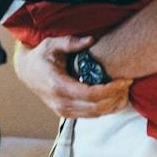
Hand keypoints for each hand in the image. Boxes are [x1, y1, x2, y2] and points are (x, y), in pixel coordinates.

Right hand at [12, 36, 130, 118]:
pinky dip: (106, 109)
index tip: (124, 80)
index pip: (91, 94)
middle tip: (129, 83)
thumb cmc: (41, 56)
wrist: (26, 71)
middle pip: (97, 107)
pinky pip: (91, 115)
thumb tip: (92, 40)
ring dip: (114, 105)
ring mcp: (63, 111)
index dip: (111, 89)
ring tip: (126, 90)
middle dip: (116, 97)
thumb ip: (71, 42)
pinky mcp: (66, 114)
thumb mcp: (52, 44)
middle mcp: (61, 103)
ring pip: (96, 114)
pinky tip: (116, 98)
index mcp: (58, 86)